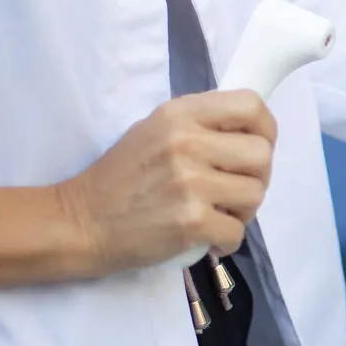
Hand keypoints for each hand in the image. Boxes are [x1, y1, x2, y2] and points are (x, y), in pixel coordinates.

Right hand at [55, 91, 277, 273]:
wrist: (80, 222)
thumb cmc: (121, 177)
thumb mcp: (155, 131)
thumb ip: (200, 125)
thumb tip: (249, 132)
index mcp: (180, 114)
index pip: (251, 105)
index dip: (266, 129)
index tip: (256, 148)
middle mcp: (187, 142)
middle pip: (262, 154)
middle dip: (257, 176)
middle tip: (234, 190)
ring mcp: (190, 182)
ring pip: (255, 194)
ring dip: (243, 211)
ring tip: (217, 214)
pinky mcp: (191, 221)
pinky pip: (238, 232)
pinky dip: (227, 241)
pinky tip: (208, 238)